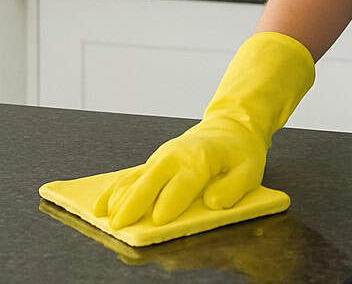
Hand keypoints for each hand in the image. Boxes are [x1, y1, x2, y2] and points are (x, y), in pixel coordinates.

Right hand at [91, 30, 314, 228]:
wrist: (230, 126)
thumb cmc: (240, 152)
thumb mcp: (250, 170)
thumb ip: (233, 188)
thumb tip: (212, 203)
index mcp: (200, 159)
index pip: (183, 183)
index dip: (171, 201)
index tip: (159, 220)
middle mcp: (175, 157)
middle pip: (151, 182)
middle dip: (134, 203)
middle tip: (120, 225)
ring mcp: (161, 158)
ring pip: (135, 179)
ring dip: (119, 198)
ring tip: (104, 217)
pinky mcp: (153, 162)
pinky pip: (130, 177)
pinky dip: (114, 190)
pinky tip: (101, 205)